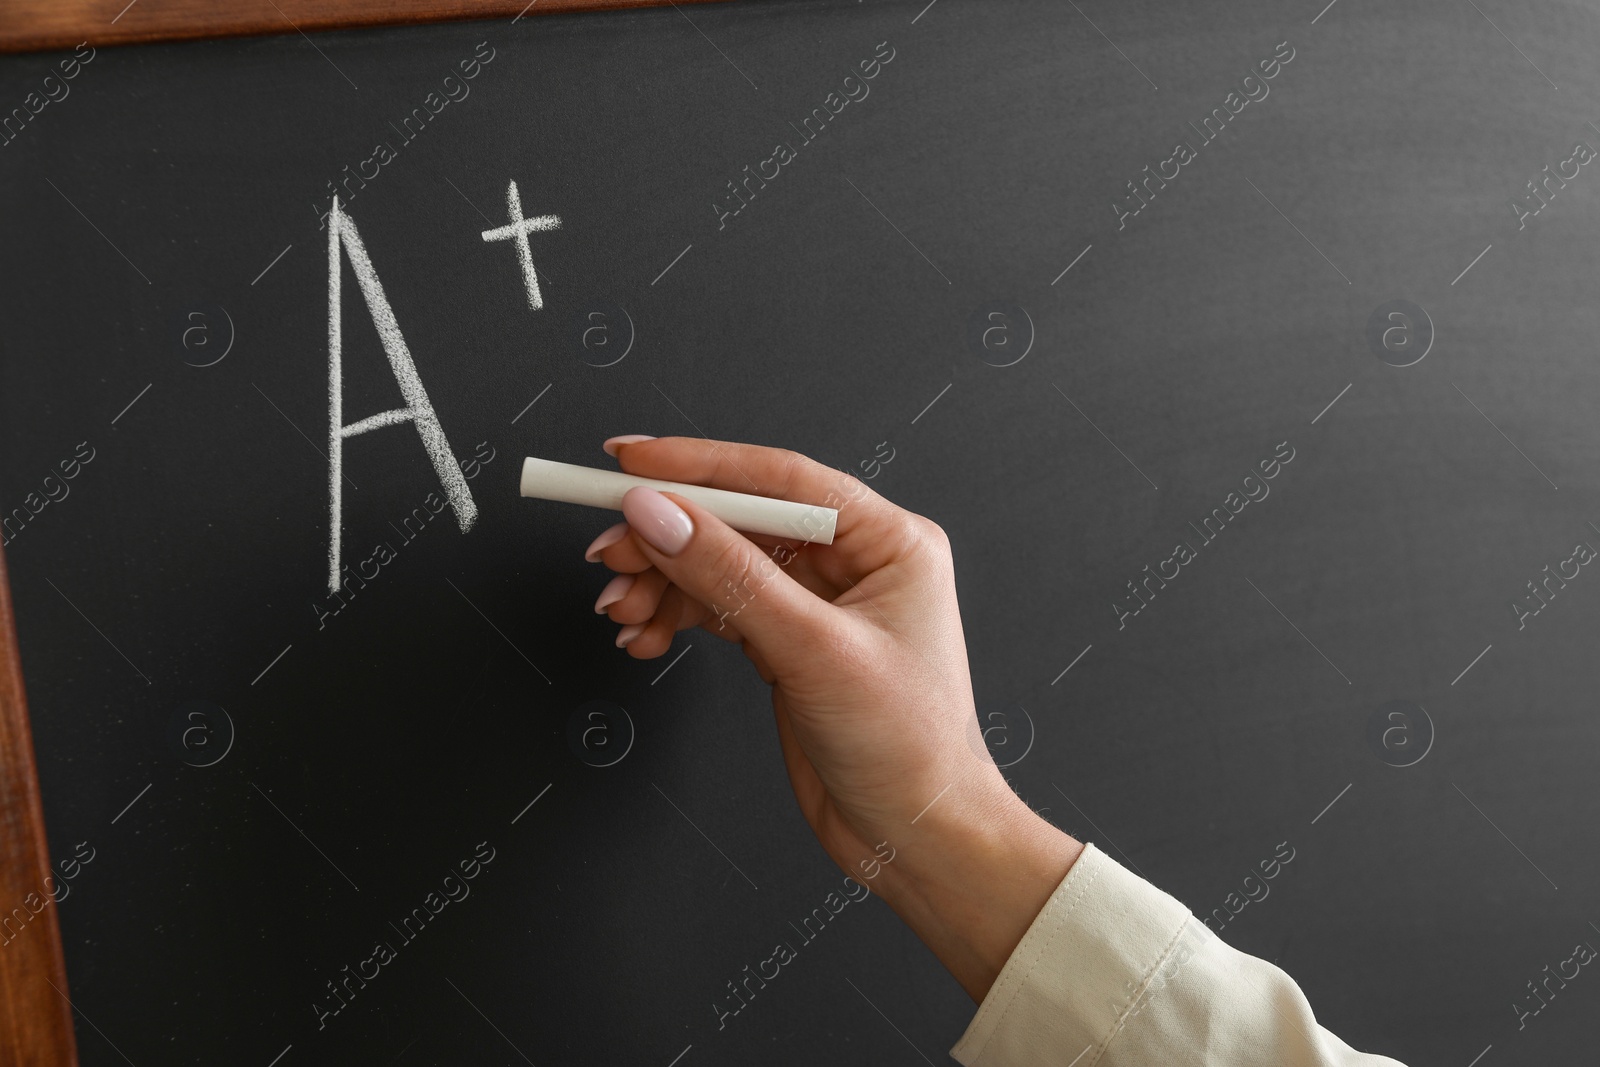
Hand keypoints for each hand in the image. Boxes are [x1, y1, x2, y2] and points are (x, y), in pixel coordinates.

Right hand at [585, 436, 1081, 999]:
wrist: (918, 837)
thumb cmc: (909, 748)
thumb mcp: (813, 651)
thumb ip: (730, 577)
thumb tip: (661, 514)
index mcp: (887, 540)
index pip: (778, 479)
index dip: (698, 465)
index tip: (630, 461)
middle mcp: (854, 562)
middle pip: (740, 520)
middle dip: (668, 536)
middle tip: (608, 553)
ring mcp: (818, 604)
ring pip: (720, 564)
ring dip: (662, 583)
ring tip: (620, 609)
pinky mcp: (789, 643)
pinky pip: (718, 607)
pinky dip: (675, 617)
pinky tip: (644, 634)